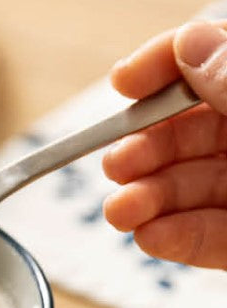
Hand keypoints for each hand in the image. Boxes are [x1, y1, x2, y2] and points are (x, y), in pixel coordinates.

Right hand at [103, 21, 226, 267]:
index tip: (122, 82)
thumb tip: (190, 43)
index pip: (211, 61)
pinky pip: (216, 239)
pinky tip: (152, 237)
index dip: (164, 66)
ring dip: (151, 200)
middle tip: (116, 163)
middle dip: (147, 149)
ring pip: (196, 188)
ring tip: (121, 212)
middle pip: (193, 132)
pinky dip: (181, 239)